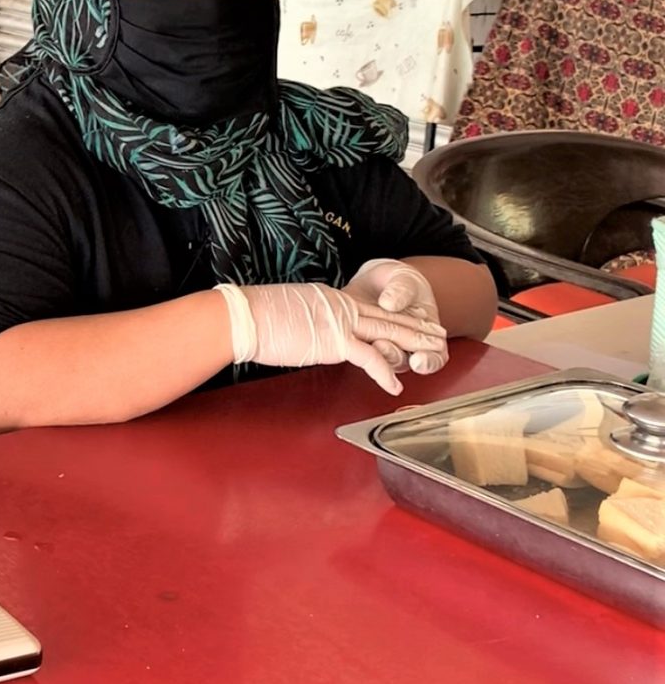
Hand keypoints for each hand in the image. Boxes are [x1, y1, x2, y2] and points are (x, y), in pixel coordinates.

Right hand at [216, 282, 447, 395]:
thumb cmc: (253, 318)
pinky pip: (369, 358)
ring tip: (434, 352)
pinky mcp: (336, 341)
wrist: (245, 317)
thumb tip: (302, 331)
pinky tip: (395, 385)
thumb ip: (305, 320)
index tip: (409, 318)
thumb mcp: (286, 313)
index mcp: (328, 298)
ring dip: (414, 344)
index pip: (367, 307)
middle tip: (437, 330)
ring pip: (388, 332)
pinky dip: (384, 373)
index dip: (392, 314)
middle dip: (415, 325)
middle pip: (386, 315)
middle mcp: (340, 305)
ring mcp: (340, 321)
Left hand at [345, 259, 446, 374]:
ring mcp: (382, 345)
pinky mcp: (360, 341)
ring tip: (370, 340)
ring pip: (380, 360)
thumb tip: (389, 303)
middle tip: (384, 345)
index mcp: (428, 337)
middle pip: (404, 363)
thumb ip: (402, 291)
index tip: (419, 358)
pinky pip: (358, 350)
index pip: (435, 358)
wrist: (378, 281)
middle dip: (394, 357)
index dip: (429, 362)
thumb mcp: (406, 281)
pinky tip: (351, 335)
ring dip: (374, 353)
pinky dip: (355, 345)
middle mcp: (406, 347)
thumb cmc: (401, 284)